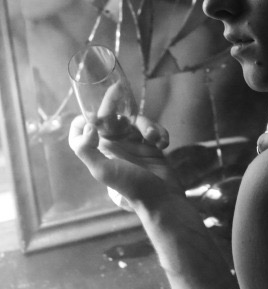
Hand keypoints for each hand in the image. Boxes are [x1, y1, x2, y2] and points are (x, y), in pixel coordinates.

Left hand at [68, 114, 183, 206]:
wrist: (163, 198)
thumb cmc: (132, 186)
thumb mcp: (103, 171)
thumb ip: (86, 149)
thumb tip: (88, 125)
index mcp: (99, 150)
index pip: (84, 128)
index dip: (86, 117)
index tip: (95, 113)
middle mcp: (114, 144)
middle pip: (110, 116)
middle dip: (113, 103)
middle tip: (117, 89)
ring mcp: (134, 144)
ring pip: (135, 120)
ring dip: (146, 124)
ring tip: (152, 138)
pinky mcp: (152, 145)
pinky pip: (153, 129)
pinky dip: (159, 132)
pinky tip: (163, 144)